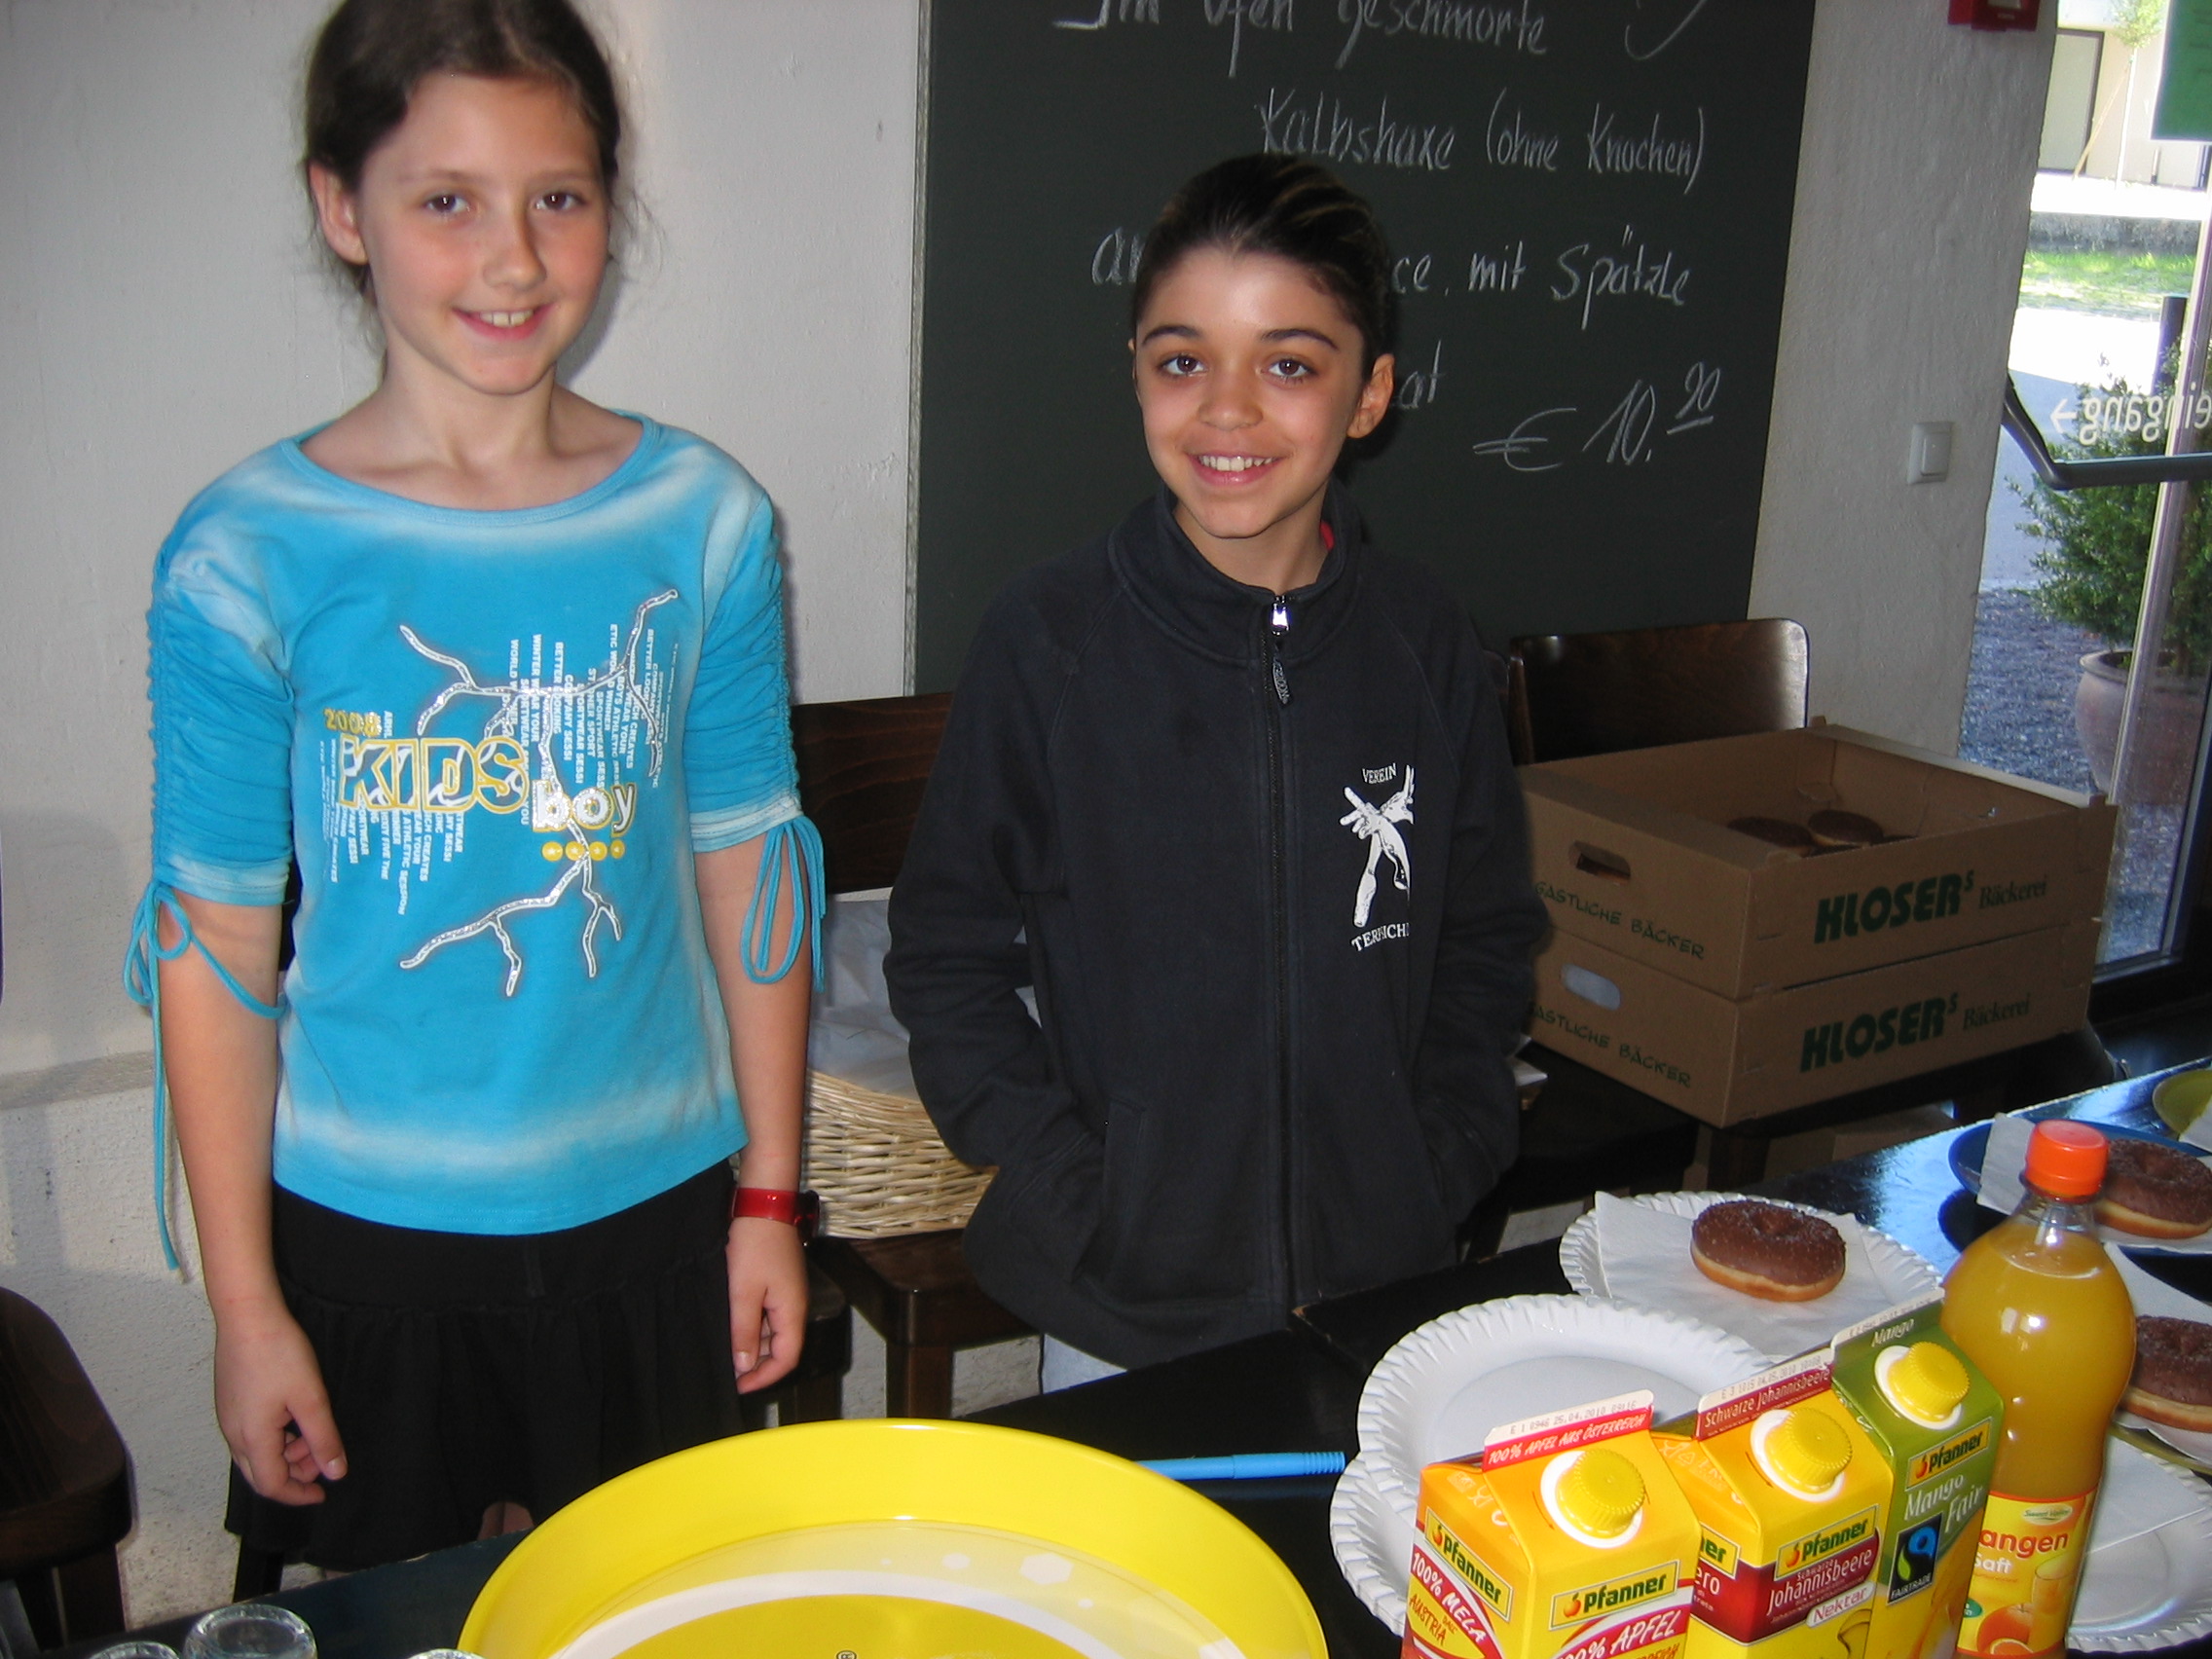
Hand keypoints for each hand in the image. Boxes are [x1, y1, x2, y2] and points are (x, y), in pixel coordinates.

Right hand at [213, 1300, 345, 1503]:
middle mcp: (233, 1435)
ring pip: (255, 1455)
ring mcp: (228, 1418)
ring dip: (285, 1454)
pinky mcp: (230, 1403)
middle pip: (260, 1474)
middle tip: (322, 1458)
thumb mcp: (311, 1398)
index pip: (272, 1485)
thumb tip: (335, 1473)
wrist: (247, 1317)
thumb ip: (323, 1438)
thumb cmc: (279, 1354)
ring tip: (313, 1432)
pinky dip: (274, 1439)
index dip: (298, 1494)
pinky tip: (293, 1418)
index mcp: (252, 1439)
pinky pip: (250, 1436)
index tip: (322, 1493)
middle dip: (294, 1475)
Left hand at [726, 1214, 807, 1392]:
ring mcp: (787, 1293)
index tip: (737, 1386)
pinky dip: (752, 1327)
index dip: (763, 1377)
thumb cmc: (754, 1245)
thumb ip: (744, 1332)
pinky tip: (732, 1326)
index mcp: (792, 1311)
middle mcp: (794, 1306)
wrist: (762, 1203)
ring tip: (726, 1351)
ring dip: (753, 1345)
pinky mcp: (777, 1282)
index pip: (787, 1359)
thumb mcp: (743, 1293)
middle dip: (758, 1365)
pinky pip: (768, 1315)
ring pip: (774, 1333)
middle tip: (728, 1372)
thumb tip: (745, 1365)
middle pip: (782, 1348)